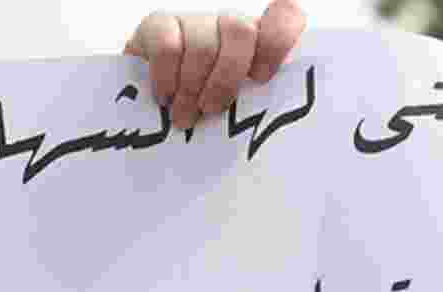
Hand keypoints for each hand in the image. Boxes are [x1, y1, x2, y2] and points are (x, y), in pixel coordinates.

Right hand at [123, 1, 306, 130]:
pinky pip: (167, 47)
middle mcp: (230, 26)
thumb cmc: (208, 119)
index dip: (279, 37)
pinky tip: (165, 98)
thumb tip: (271, 125)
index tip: (262, 76)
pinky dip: (166, 79)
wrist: (157, 116)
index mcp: (260, 45)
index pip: (285, 16)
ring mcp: (196, 22)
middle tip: (211, 110)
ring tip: (184, 117)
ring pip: (203, 44)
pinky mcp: (160, 25)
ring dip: (192, 88)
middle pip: (240, 31)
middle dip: (226, 78)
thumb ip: (258, 107)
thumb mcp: (240, 114)